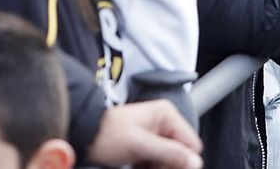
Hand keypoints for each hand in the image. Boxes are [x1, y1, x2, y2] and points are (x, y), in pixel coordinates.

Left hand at [86, 100, 202, 168]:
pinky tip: (137, 165)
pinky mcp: (148, 146)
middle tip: (148, 166)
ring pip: (171, 161)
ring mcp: (156, 135)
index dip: (182, 161)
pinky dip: (151, 167)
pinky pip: (159, 163)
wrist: (84, 135)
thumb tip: (196, 162)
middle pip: (182, 154)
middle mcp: (165, 123)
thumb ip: (169, 152)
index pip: (192, 145)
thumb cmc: (107, 134)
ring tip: (140, 164)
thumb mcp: (139, 144)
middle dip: (167, 165)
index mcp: (167, 115)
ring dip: (158, 167)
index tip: (162, 166)